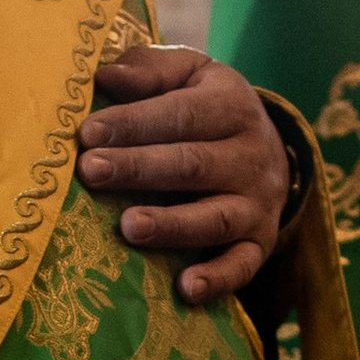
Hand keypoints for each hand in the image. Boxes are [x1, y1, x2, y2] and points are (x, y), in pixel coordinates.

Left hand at [77, 46, 291, 305]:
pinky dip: (217, 279)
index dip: (133, 123)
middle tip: (91, 172)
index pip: (180, 115)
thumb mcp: (190, 74)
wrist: (272, 148)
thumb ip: (150, 70)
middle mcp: (251, 156)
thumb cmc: (208, 107)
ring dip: (172, 225)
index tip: (87, 133)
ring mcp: (258, 204)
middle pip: (193, 164)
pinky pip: (242, 265)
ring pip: (215, 218)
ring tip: (128, 227)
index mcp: (232, 106)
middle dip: (139, 169)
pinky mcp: (260, 243)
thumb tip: (104, 77)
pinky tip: (185, 289)